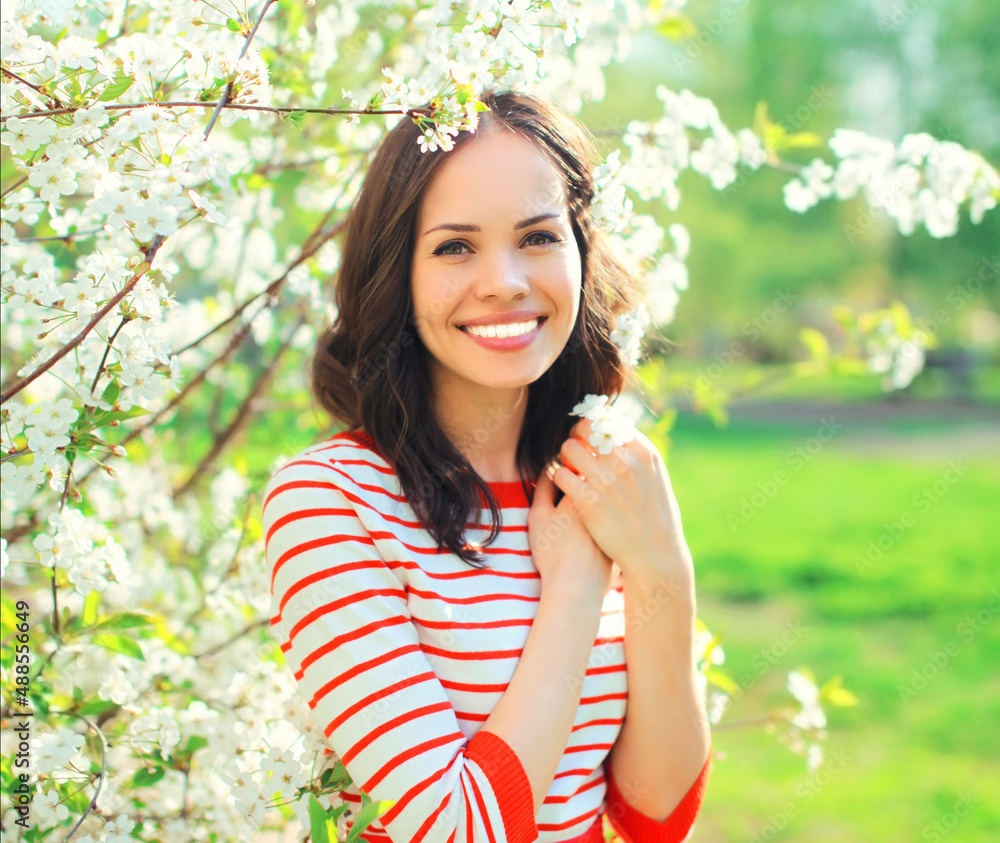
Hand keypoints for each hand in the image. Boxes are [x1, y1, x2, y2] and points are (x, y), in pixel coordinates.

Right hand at [527, 466, 614, 604]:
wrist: (577, 590)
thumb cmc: (554, 553)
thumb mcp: (539, 517)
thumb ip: (543, 489)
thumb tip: (550, 470)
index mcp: (587, 491)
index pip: (586, 462)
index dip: (574, 463)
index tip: (567, 468)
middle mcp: (609, 502)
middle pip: (604, 477)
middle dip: (592, 476)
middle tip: (576, 485)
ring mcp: (620, 519)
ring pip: (613, 498)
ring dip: (603, 496)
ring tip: (582, 514)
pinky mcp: (625, 537)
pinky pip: (620, 518)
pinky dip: (612, 517)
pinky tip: (596, 530)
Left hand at [550, 417, 693, 585]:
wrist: (654, 553)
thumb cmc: (654, 515)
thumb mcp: (654, 476)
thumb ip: (634, 453)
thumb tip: (614, 429)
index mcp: (643, 452)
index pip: (608, 420)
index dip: (594, 424)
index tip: (589, 435)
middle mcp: (625, 462)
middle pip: (584, 428)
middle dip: (576, 436)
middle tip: (575, 449)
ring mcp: (606, 481)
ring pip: (568, 448)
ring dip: (564, 456)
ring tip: (569, 468)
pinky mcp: (588, 502)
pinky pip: (560, 475)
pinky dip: (558, 477)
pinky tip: (565, 486)